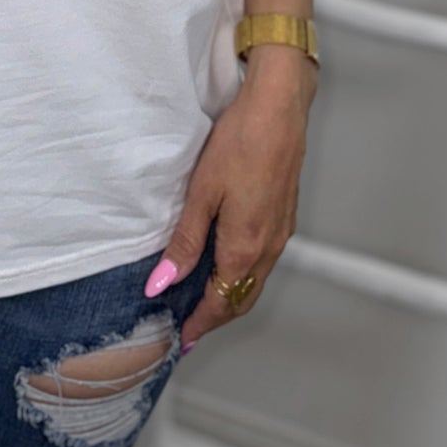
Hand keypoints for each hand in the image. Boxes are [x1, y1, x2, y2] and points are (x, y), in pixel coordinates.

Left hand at [147, 46, 315, 352]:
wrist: (279, 108)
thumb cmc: (240, 143)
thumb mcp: (202, 193)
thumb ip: (185, 242)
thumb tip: (162, 284)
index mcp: (245, 248)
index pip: (220, 303)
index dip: (199, 324)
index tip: (181, 338)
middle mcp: (268, 248)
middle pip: (241, 299)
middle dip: (215, 317)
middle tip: (188, 328)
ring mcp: (280, 233)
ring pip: (255, 281)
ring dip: (230, 297)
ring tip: (202, 301)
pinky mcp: (284, 216)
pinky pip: (263, 260)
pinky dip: (243, 274)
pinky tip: (226, 263)